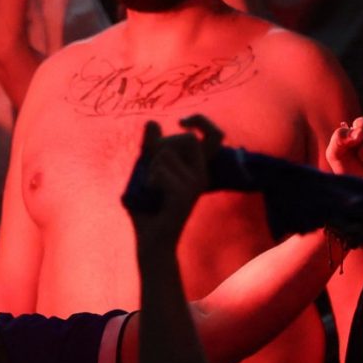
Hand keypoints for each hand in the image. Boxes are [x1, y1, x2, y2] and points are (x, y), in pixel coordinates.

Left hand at [127, 115, 221, 251]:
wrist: (150, 241)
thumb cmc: (148, 207)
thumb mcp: (146, 171)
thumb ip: (150, 146)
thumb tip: (152, 121)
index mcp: (197, 168)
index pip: (216, 135)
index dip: (201, 121)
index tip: (181, 122)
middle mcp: (202, 174)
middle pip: (185, 138)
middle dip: (160, 146)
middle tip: (150, 170)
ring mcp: (196, 185)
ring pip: (165, 153)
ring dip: (149, 167)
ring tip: (150, 188)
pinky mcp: (185, 196)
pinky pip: (160, 171)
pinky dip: (148, 179)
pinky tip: (151, 195)